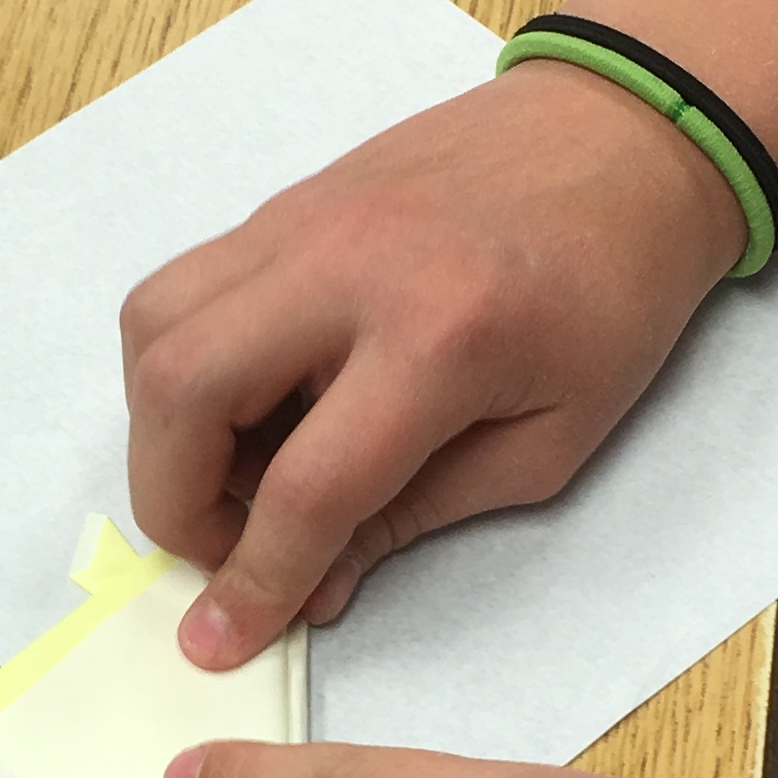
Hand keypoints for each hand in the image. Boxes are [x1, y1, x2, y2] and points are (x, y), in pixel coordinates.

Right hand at [119, 57, 740, 672]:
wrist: (624, 137)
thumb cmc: (613, 295)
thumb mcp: (549, 442)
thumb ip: (416, 516)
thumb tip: (311, 585)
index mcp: (439, 338)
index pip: (304, 486)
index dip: (255, 581)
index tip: (222, 640)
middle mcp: (345, 268)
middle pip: (183, 390)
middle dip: (172, 501)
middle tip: (224, 546)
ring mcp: (300, 221)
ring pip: (154, 326)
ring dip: (162, 427)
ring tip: (232, 474)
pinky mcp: (282, 203)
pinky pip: (183, 286)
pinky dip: (182, 363)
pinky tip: (246, 404)